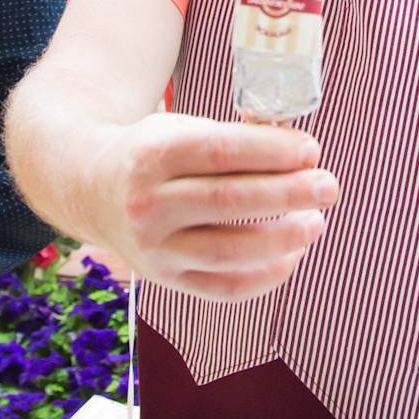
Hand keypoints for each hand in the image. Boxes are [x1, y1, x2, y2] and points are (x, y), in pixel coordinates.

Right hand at [108, 112, 336, 301]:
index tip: (312, 150)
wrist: (89, 188)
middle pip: (230, 201)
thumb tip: (301, 154)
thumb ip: (233, 140)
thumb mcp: (179, 129)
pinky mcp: (164, 280)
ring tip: (316, 222)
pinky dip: (265, 277)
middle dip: (290, 194)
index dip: (275, 152)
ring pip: (230, 251)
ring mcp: (154, 248)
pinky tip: (292, 257)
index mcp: (153, 154)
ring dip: (284, 238)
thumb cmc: (151, 154)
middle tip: (329, 187)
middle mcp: (148, 203)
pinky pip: (223, 289)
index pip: (224, 152)